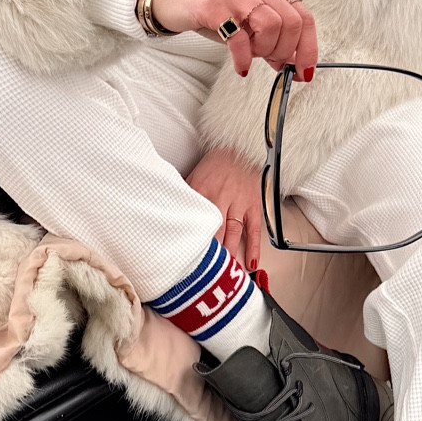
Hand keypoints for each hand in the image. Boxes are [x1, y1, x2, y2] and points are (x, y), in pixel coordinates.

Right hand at [150, 0, 316, 79]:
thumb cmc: (212, 10)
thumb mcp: (247, 22)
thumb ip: (270, 39)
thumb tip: (291, 64)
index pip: (304, 16)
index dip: (309, 48)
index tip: (304, 71)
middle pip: (292, 22)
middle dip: (285, 52)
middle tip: (271, 62)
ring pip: (271, 25)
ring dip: (265, 51)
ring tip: (251, 55)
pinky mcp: (214, 6)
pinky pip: (239, 38)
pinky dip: (243, 58)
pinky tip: (240, 65)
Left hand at [187, 147, 265, 271]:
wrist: (241, 146)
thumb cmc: (215, 165)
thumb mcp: (193, 176)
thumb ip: (184, 196)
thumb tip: (167, 212)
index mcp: (201, 191)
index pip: (193, 219)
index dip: (189, 240)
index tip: (183, 259)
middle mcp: (220, 198)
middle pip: (213, 231)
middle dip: (209, 254)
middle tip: (204, 274)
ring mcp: (239, 203)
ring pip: (232, 233)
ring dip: (228, 254)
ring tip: (224, 273)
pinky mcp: (254, 205)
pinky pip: (254, 229)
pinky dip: (253, 247)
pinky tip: (251, 264)